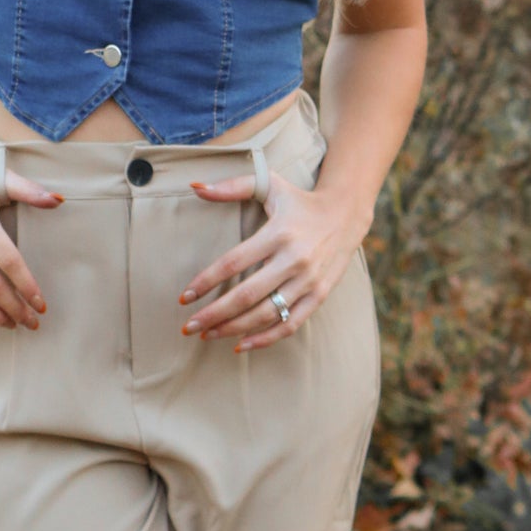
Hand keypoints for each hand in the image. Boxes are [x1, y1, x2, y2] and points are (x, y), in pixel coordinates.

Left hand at [179, 170, 371, 351]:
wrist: (346, 214)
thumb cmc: (299, 201)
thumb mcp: (270, 185)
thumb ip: (232, 186)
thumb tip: (195, 188)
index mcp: (279, 233)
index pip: (234, 262)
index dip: (207, 281)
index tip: (184, 297)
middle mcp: (294, 259)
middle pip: (247, 295)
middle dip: (214, 314)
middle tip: (188, 326)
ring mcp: (309, 280)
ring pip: (266, 314)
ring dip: (233, 329)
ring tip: (207, 335)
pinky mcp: (320, 295)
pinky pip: (290, 324)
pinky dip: (265, 339)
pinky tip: (240, 345)